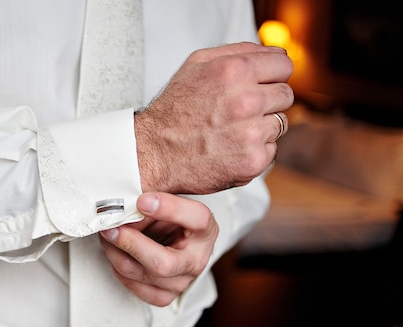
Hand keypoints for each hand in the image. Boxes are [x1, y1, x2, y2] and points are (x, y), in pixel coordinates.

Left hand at [99, 192, 217, 306]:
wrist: (175, 242)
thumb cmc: (172, 221)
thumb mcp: (167, 203)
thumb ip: (152, 203)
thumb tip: (125, 210)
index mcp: (205, 231)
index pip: (197, 219)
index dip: (169, 209)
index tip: (142, 201)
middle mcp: (196, 261)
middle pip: (162, 263)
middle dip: (130, 243)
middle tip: (112, 227)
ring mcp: (181, 282)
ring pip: (141, 274)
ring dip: (116, 253)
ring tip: (108, 236)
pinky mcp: (164, 295)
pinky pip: (135, 287)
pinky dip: (119, 269)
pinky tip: (117, 254)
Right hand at [135, 41, 293, 193]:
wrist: (154, 152)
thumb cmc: (174, 109)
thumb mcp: (197, 64)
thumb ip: (238, 51)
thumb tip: (274, 53)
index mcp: (236, 71)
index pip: (284, 66)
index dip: (272, 75)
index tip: (261, 84)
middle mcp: (247, 101)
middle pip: (285, 95)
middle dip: (267, 101)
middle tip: (239, 111)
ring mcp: (251, 133)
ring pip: (280, 124)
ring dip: (261, 127)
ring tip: (231, 130)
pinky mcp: (252, 160)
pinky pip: (271, 150)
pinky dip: (254, 150)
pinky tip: (230, 148)